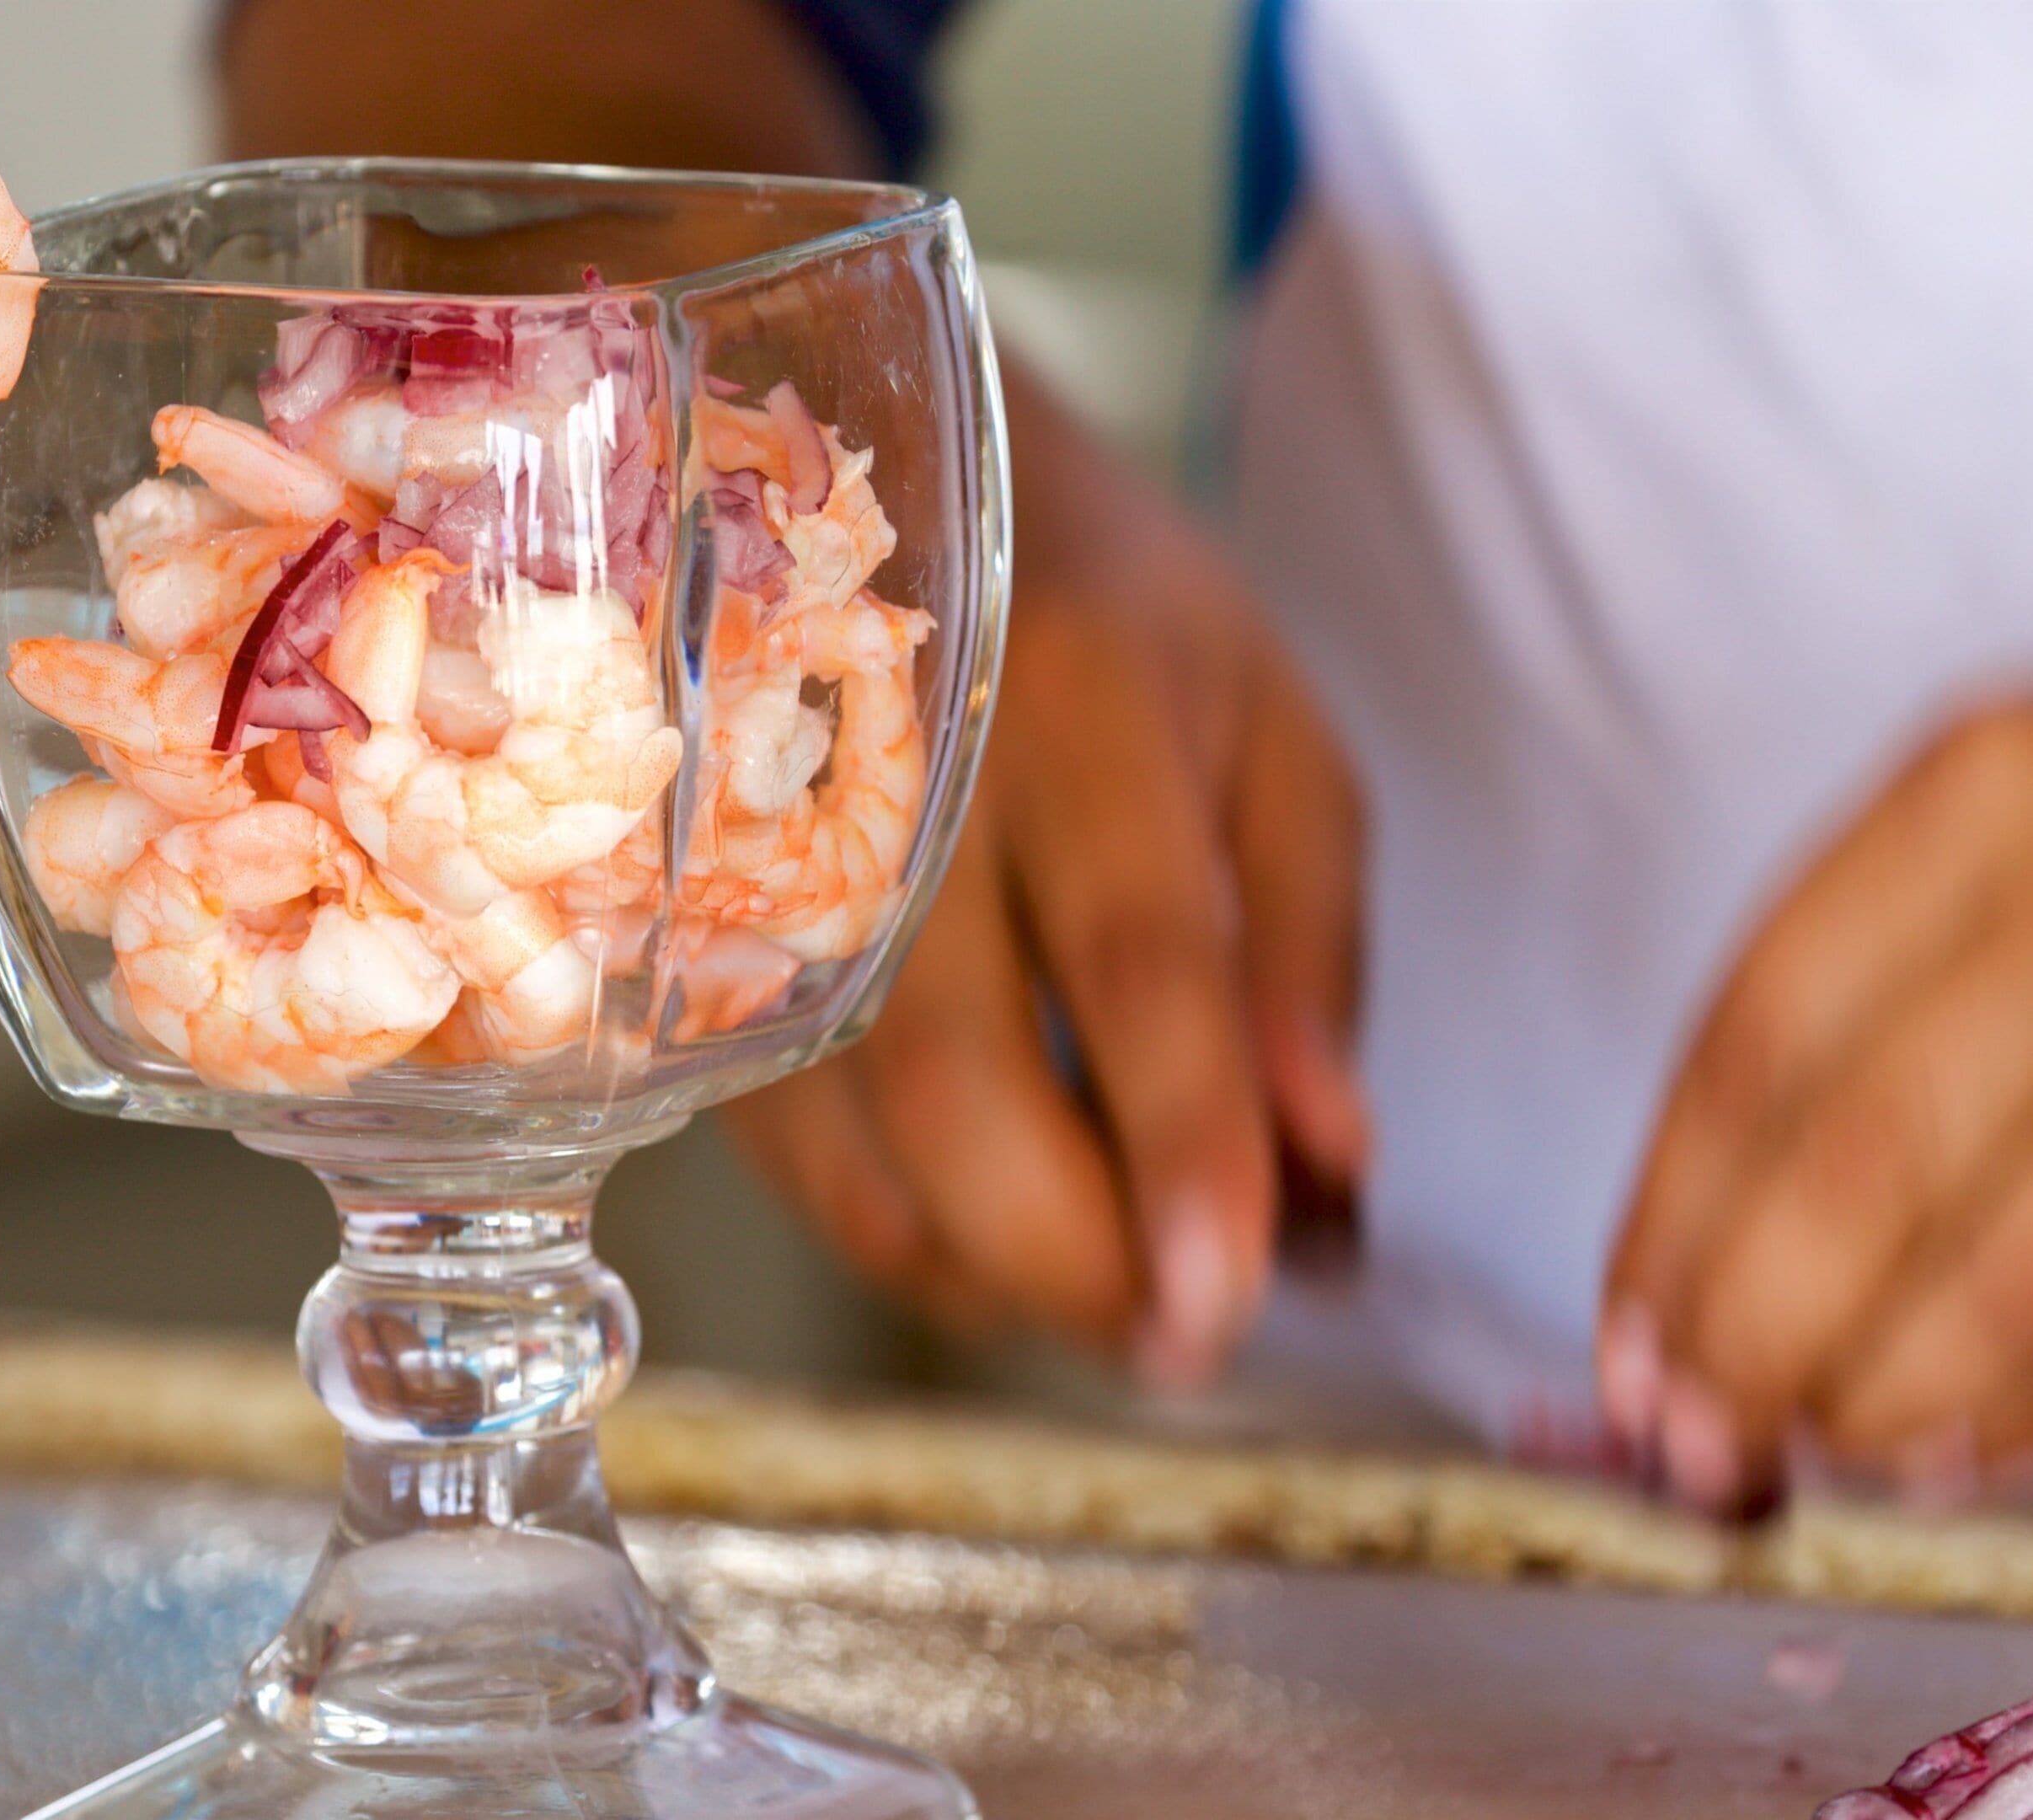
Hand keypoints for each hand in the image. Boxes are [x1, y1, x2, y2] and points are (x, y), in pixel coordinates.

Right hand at [726, 378, 1367, 1386]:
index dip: (1186, 1148)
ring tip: (1115, 1295)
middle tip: (1187, 1341)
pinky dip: (912, 1244)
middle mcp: (897, 785)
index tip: (1230, 1301)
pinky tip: (1005, 1239)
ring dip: (1000, 1281)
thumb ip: (1312, 945)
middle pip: (960, 1089)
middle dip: (1080, 1261)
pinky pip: (801, 1160)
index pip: (1137, 957)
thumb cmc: (1100, 613)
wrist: (845, 472)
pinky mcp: (701, 953)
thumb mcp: (1265, 726)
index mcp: (1077, 697)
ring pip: (858, 1155)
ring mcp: (770, 871)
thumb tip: (1330, 1163)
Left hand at [1601, 638, 2032, 1515]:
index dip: (1676, 1211)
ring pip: (2032, 1267)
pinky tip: (1954, 1453)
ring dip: (1893, 1394)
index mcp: (1993, 783)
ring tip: (1814, 1447)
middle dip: (1757, 1332)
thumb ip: (1848, 995)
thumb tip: (1691, 1250)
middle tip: (1696, 1430)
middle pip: (1878, 1161)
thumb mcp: (2000, 814)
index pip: (1769, 1032)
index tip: (1629, 1328)